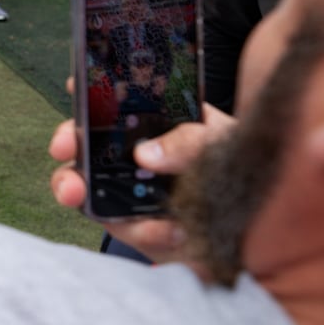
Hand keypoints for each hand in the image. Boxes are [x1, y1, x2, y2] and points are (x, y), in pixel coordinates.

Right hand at [47, 103, 235, 265]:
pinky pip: (122, 227)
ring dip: (75, 189)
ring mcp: (132, 191)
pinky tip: (171, 232)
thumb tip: (145, 154)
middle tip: (62, 149)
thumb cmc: (247, 176)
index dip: (92, 90)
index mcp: (160, 123)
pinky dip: (142, 231)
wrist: (261, 238)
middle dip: (67, 142)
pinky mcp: (138, 227)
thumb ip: (192, 141)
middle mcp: (138, 154)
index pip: (119, 99)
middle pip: (88, 141)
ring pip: (87, 185)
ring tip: (78, 196)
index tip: (76, 86)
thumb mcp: (227, 145)